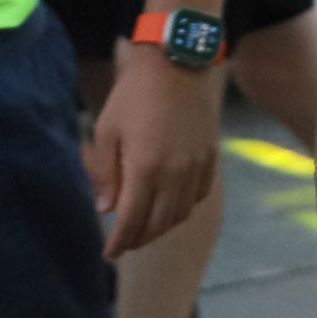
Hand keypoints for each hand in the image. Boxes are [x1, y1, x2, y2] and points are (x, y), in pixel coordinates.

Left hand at [86, 46, 221, 256]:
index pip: (132, 220)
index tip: (108, 253)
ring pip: (181, 213)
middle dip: (139, 239)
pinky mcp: (211, 157)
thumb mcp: (107, 131)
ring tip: (146, 228)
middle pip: (159, 223)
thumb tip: (106, 209)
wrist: (177, 64)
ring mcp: (197, 166)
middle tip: (124, 244)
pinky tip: (171, 206)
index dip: (119, 242)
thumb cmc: (134, 96)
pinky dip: (183, 208)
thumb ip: (106, 174)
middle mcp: (175, 173)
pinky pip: (199, 195)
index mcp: (145, 168)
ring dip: (162, 227)